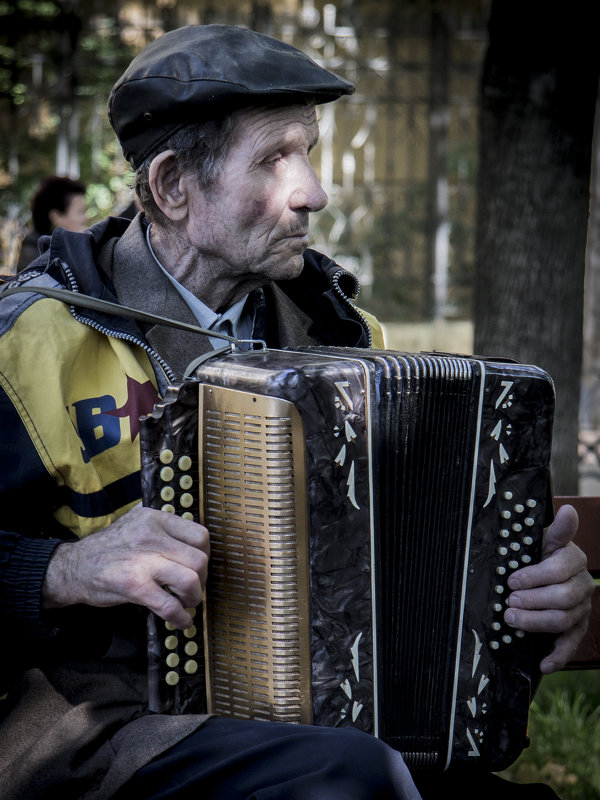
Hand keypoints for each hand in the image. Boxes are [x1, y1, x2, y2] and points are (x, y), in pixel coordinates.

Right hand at [42, 505, 209, 628]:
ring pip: (191, 580)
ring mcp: (143, 560)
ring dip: (194, 598)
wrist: (73, 567)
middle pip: (199, 559)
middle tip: (193, 589)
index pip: (199, 535)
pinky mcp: (134, 585)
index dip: (205, 556)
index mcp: (154, 518)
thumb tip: (194, 546)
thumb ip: (163, 529)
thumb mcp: (136, 523)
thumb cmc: (109, 549)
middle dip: (202, 580)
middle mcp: (151, 535)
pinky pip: (170, 605)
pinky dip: (181, 617)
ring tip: (187, 603)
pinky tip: (181, 621)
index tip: (199, 568)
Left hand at [504, 503, 593, 672]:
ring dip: (535, 623)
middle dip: (532, 602)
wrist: (545, 571)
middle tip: (509, 602)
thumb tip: (569, 510)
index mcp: (574, 559)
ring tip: (511, 620)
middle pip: (563, 599)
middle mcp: (583, 585)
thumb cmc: (539, 554)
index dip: (534, 576)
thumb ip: (557, 530)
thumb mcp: (543, 539)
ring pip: (563, 621)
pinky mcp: (577, 629)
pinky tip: (543, 664)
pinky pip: (571, 646)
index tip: (511, 580)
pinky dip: (557, 657)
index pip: (559, 570)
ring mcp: (582, 609)